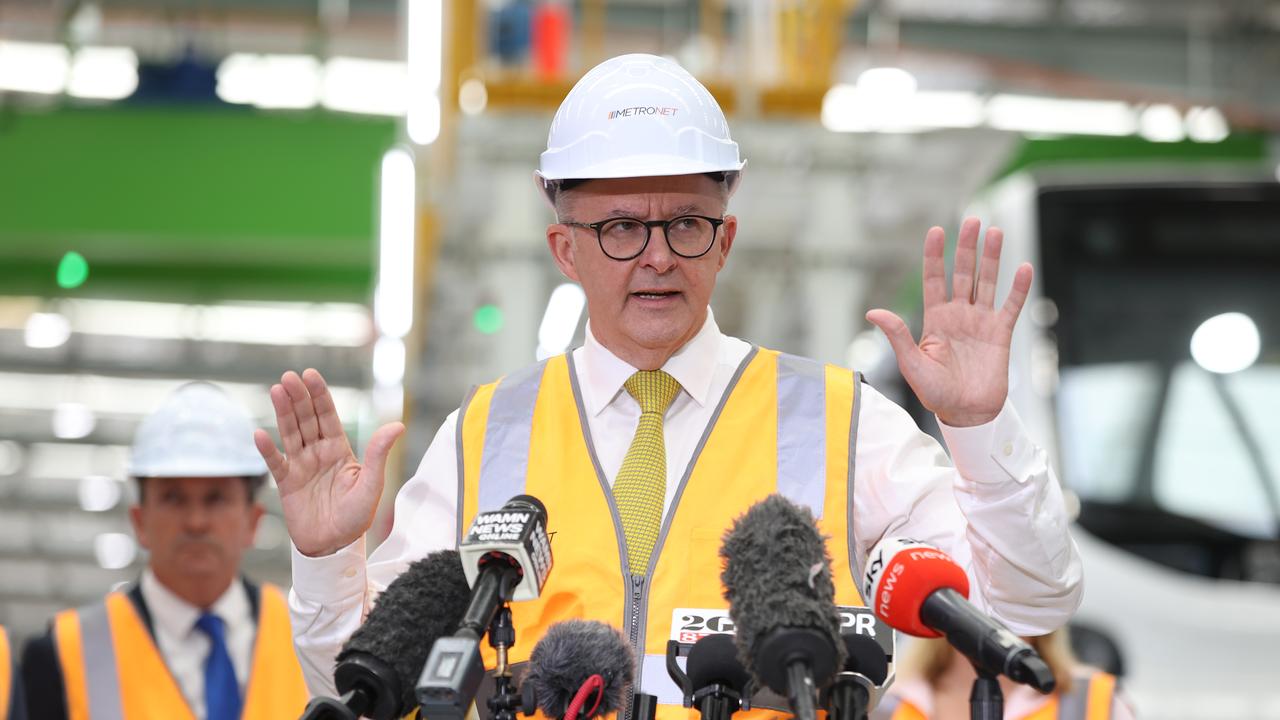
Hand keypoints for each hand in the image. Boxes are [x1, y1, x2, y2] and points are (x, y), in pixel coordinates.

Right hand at [253, 369, 404, 556]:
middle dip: (298, 397)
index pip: (328, 416)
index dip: (319, 395)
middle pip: (306, 419)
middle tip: (288, 377)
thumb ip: (378, 454)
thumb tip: (397, 424)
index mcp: (340, 449)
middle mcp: (318, 452)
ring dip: (283, 412)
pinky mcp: (286, 484)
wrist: (335, 545)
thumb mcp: (372, 484)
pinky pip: (275, 463)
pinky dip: (267, 449)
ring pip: (290, 433)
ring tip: (276, 390)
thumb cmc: (356, 516)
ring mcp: (301, 466)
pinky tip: (260, 434)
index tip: (310, 374)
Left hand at [865, 217, 1031, 426]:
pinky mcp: (1001, 334)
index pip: (934, 279)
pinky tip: (1023, 267)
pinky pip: (1011, 306)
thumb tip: (873, 312)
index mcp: (934, 319)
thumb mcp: (911, 363)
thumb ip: (897, 335)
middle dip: (966, 247)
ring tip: (995, 232)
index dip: (935, 255)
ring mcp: (980, 322)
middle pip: (963, 273)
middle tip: (972, 220)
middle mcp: (958, 315)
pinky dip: (1018, 288)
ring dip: (992, 258)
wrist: (965, 413)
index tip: (936, 230)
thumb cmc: (934, 392)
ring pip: (987, 282)